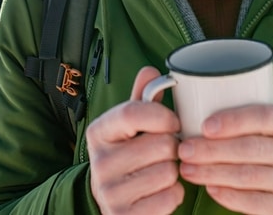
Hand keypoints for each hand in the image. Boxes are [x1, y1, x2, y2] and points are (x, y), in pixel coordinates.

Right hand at [86, 66, 184, 214]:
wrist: (109, 201)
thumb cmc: (127, 155)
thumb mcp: (128, 127)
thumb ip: (142, 99)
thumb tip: (152, 71)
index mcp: (99, 132)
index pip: (134, 112)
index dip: (163, 115)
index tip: (173, 121)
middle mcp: (100, 162)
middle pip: (161, 144)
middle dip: (172, 147)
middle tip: (164, 152)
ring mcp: (111, 192)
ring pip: (169, 171)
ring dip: (174, 171)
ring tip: (161, 170)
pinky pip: (171, 197)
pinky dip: (174, 194)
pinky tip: (160, 191)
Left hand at [176, 103, 272, 214]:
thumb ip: (261, 122)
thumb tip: (204, 118)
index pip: (266, 116)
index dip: (234, 120)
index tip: (205, 125)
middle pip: (252, 149)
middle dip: (212, 150)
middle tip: (185, 149)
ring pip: (251, 177)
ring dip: (214, 173)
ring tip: (189, 170)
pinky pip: (258, 204)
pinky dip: (231, 197)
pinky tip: (212, 189)